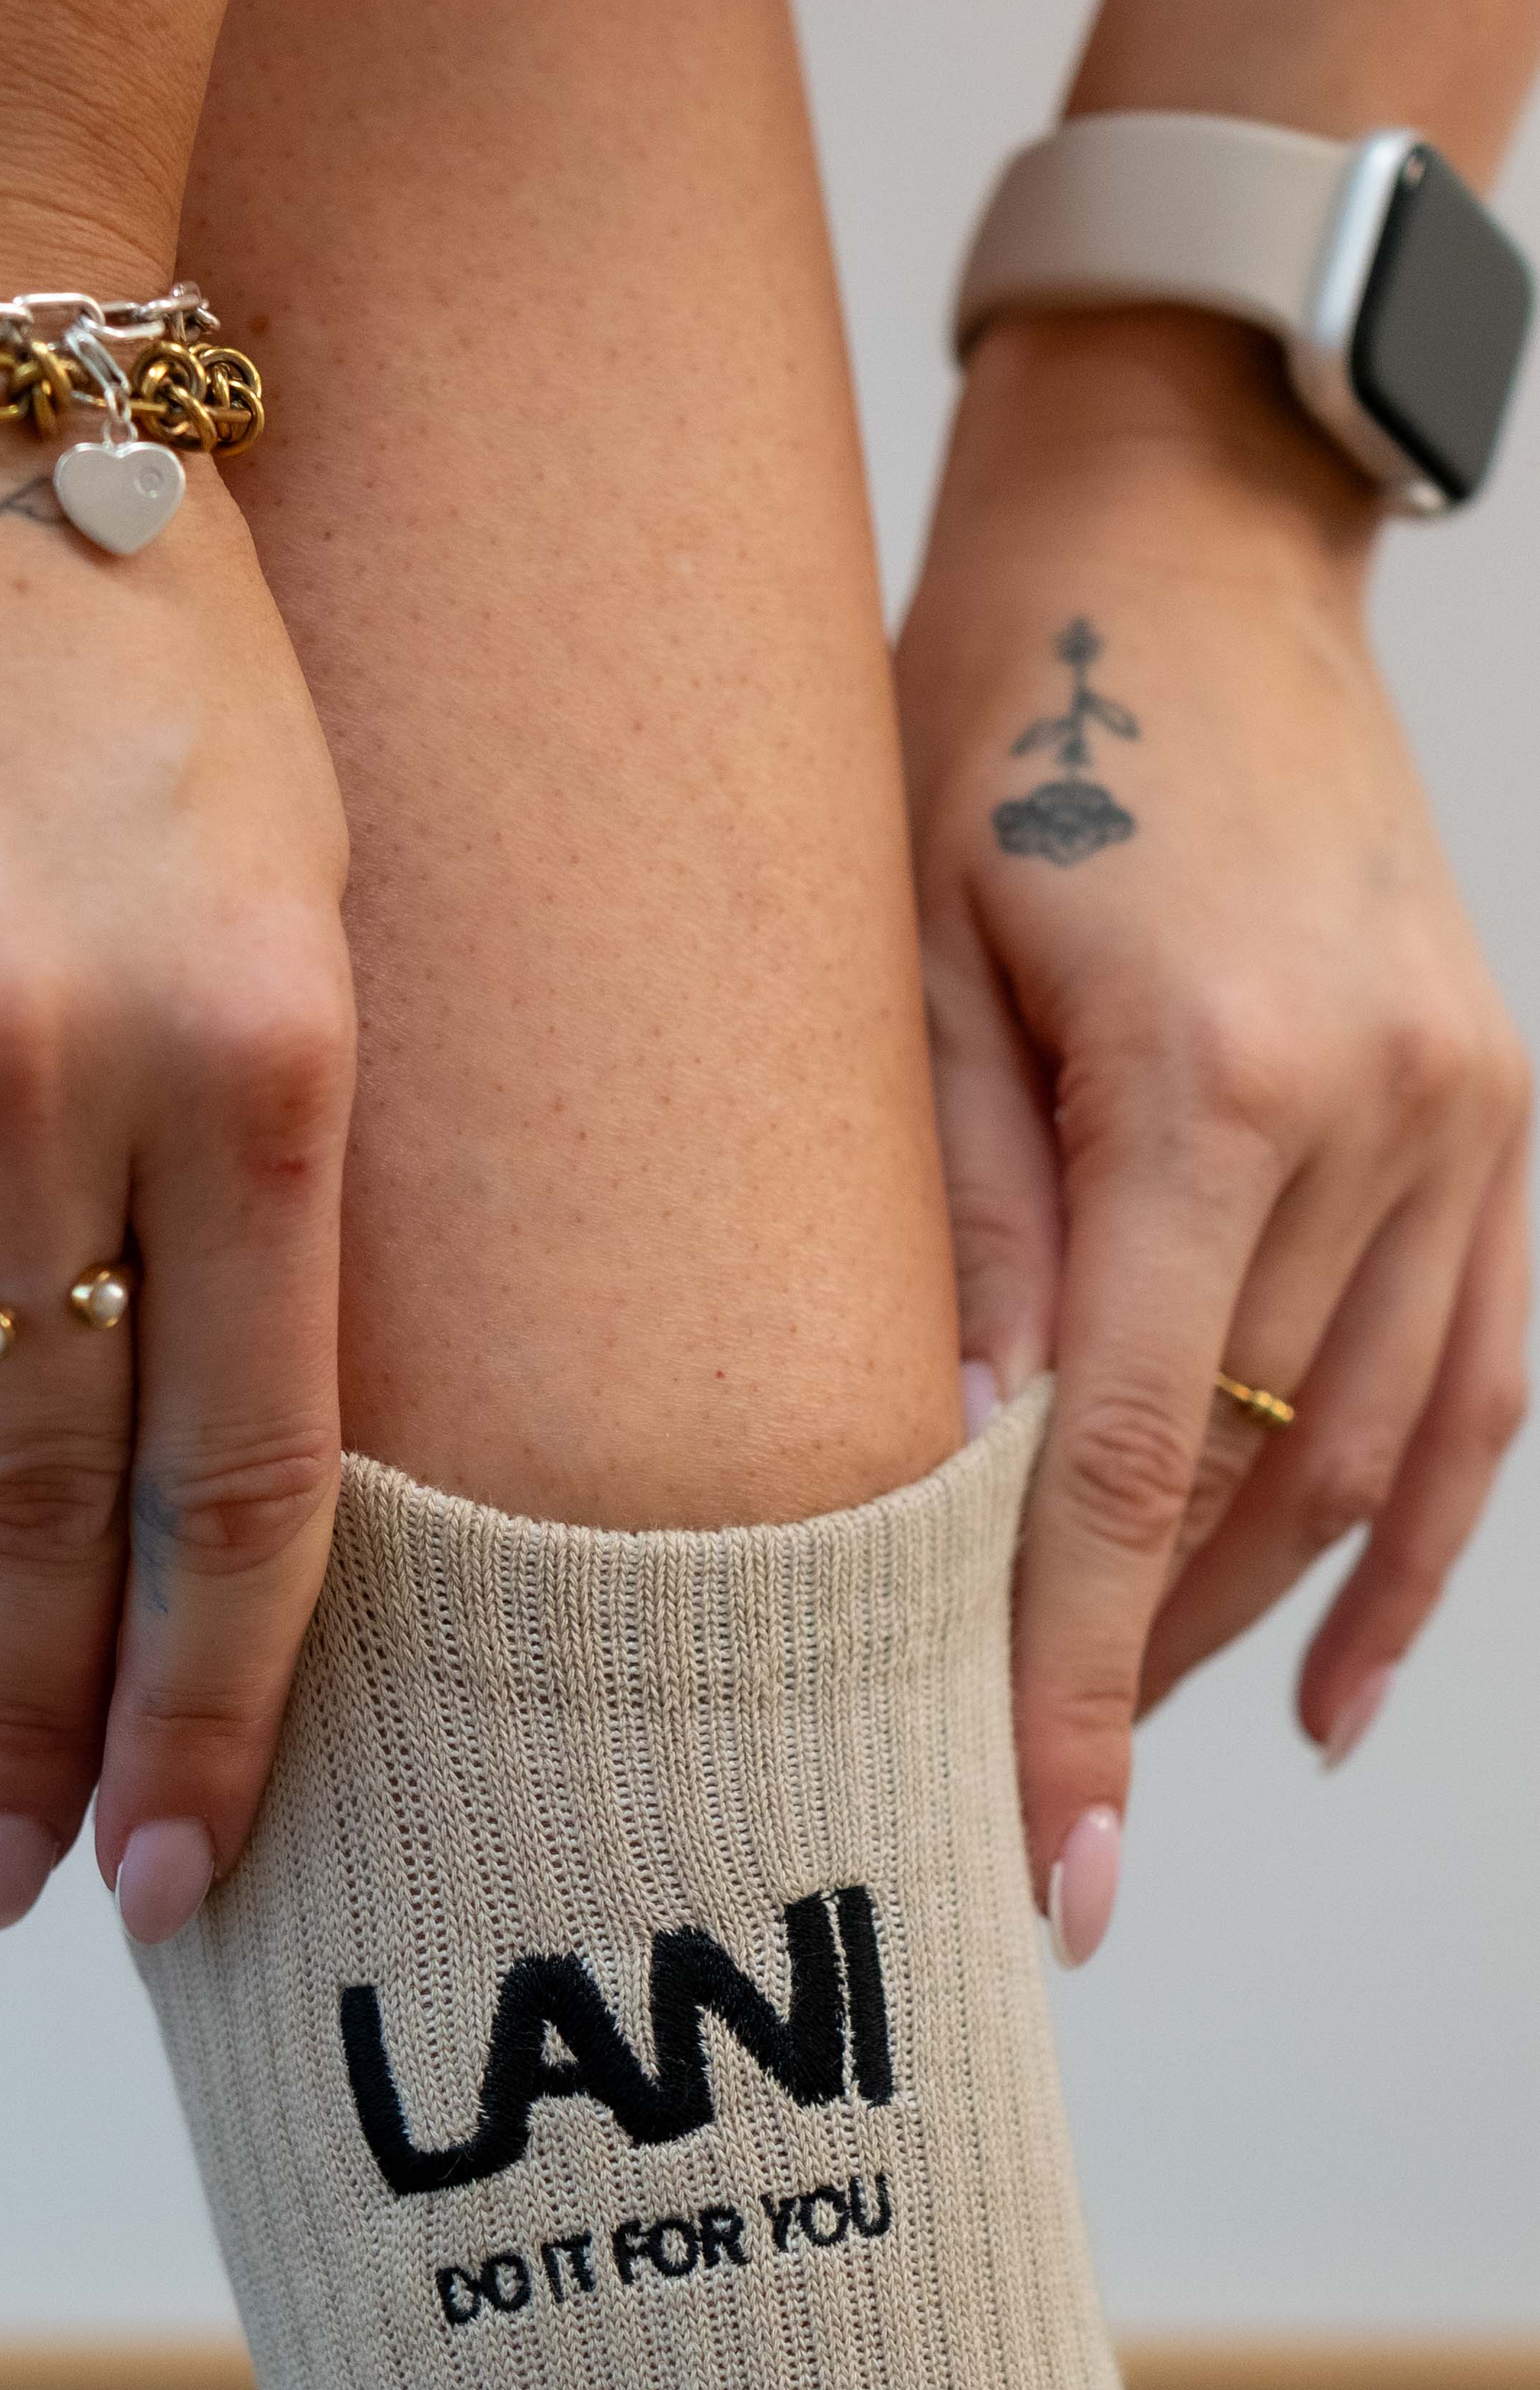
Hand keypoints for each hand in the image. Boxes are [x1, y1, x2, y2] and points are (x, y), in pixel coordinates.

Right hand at [0, 408, 352, 1943]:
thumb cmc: (146, 631)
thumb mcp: (307, 884)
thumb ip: (264, 1175)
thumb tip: (195, 1464)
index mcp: (257, 1038)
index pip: (245, 1477)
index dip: (211, 1706)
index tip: (174, 1857)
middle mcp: (15, 1053)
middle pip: (32, 1499)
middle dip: (35, 1722)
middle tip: (26, 1869)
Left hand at [897, 311, 1530, 1958]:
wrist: (1176, 540)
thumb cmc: (989, 725)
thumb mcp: (908, 957)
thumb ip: (954, 1224)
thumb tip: (969, 1472)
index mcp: (1215, 1079)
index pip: (1135, 1464)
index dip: (1076, 1680)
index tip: (1037, 1850)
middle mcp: (1382, 1112)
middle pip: (1257, 1484)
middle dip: (1138, 1674)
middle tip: (1027, 1828)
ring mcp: (1469, 1112)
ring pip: (1370, 1454)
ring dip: (1248, 1619)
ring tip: (1124, 1741)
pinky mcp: (1496, 1106)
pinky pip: (1488, 1378)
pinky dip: (1422, 1544)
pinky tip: (1348, 1690)